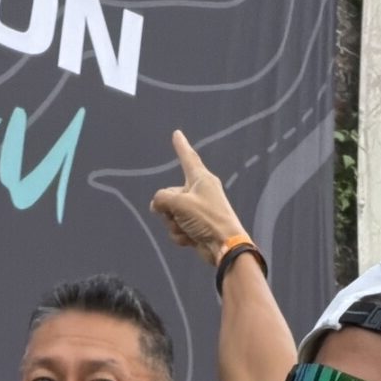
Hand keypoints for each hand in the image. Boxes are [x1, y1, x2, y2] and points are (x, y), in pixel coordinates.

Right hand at [150, 129, 244, 265]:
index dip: (181, 146)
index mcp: (201, 179)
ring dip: (174, 224)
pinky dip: (180, 235)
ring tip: (188, 228)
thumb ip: (161, 199)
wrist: (224, 246)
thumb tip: (156, 205)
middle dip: (168, 208)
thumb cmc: (207, 219)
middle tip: (180, 215)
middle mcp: (199, 191)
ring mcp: (197, 210)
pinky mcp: (196, 227)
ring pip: (171, 214)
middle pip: (170, 194)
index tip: (177, 133)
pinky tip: (191, 239)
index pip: (188, 157)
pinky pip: (177, 228)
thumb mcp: (179, 203)